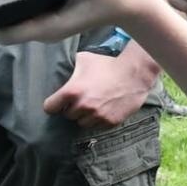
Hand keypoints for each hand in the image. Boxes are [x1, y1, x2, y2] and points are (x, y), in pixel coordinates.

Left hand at [0, 0, 156, 45]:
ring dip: (5, 9)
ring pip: (15, 24)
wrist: (132, 4)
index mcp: (50, 27)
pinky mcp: (53, 18)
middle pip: (6, 30)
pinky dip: (18, 6)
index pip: (6, 35)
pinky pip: (25, 16)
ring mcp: (49, 26)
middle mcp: (46, 31)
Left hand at [44, 47, 158, 129]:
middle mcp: (83, 106)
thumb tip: (62, 70)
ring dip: (85, 116)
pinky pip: (98, 125)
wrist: (136, 73)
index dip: (53, 105)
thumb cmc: (109, 63)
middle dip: (72, 108)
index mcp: (72, 91)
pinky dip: (99, 119)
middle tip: (82, 100)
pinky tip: (105, 108)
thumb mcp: (84, 60)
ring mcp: (98, 115)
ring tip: (94, 105)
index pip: (50, 108)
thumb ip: (70, 70)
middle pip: (67, 116)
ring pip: (82, 123)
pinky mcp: (111, 121)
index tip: (58, 103)